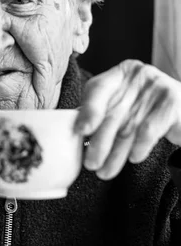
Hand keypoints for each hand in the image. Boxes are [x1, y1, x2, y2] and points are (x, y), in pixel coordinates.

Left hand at [75, 60, 180, 179]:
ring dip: (116, 154)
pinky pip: (150, 129)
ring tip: (105, 171)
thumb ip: (100, 112)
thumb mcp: (120, 105)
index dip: (88, 111)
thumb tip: (75, 133)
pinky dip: (140, 146)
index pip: (98, 88)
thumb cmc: (145, 108)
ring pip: (130, 127)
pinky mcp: (172, 103)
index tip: (81, 131)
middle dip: (100, 142)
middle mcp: (138, 77)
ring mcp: (157, 88)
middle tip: (90, 163)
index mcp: (120, 74)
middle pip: (113, 113)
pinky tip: (133, 158)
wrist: (180, 111)